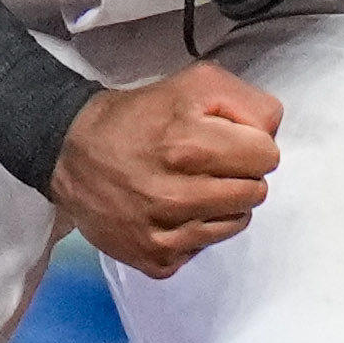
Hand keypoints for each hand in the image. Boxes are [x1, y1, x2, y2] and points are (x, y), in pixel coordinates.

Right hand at [50, 60, 280, 280]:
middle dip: (239, 174)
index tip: (226, 141)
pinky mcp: (155, 258)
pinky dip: (195, 231)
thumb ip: (246, 101)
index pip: (267, 156)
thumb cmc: (138, 117)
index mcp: (189, 144)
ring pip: (236, 224)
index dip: (250, 144)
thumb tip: (271, 134)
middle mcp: (176, 194)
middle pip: (256, 193)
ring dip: (222, 204)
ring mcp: (164, 232)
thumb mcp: (195, 84)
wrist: (72, 153)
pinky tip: (171, 211)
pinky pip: (204, 248)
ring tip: (190, 186)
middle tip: (207, 164)